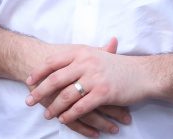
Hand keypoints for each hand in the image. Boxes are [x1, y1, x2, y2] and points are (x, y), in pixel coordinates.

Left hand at [27, 38, 146, 126]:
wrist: (143, 74)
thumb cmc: (119, 66)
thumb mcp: (97, 55)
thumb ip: (78, 57)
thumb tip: (56, 60)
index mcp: (81, 52)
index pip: (53, 61)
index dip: (38, 72)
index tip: (28, 81)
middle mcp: (86, 63)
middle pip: (55, 79)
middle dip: (40, 91)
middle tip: (29, 100)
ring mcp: (95, 78)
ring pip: (67, 95)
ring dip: (54, 107)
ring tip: (46, 115)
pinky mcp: (104, 93)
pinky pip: (81, 107)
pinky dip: (70, 115)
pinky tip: (63, 120)